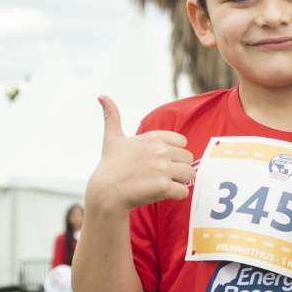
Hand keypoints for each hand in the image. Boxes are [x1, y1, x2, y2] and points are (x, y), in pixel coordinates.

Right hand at [85, 96, 194, 215]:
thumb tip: (101, 96)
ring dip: (179, 181)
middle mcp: (160, 150)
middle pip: (188, 158)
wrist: (105, 193)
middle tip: (158, 174)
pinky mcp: (163, 186)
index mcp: (153, 137)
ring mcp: (162, 168)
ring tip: (161, 183)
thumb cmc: (110, 166)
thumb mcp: (112, 138)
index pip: (182, 142)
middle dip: (177, 167)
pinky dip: (176, 195)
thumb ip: (112, 116)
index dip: (173, 153)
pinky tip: (161, 193)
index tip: (158, 160)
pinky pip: (184, 191)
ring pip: (189, 174)